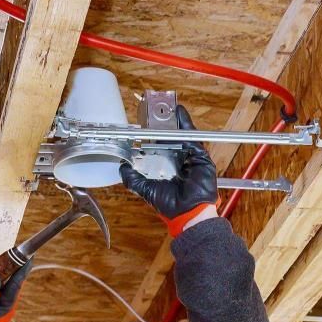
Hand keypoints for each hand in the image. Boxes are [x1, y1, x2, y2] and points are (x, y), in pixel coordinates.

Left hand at [120, 105, 218, 236]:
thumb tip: (121, 167)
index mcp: (167, 169)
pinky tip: (179, 112)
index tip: (144, 129)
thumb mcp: (147, 189)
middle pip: (171, 139)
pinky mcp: (200, 156)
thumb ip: (133, 179)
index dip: (152, 138)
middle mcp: (179, 162)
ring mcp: (190, 158)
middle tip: (154, 114)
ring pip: (181, 136)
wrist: (188, 213)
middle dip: (163, 127)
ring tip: (166, 108)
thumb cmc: (171, 206)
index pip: (159, 149)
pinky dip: (186, 123)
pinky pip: (193, 136)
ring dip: (174, 122)